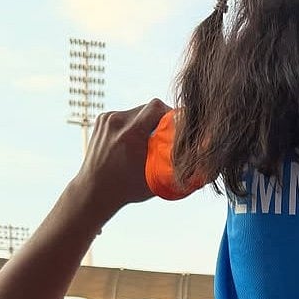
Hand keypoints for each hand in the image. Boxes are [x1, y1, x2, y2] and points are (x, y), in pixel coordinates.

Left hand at [73, 99, 171, 213]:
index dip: (171, 113)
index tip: (177, 126)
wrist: (93, 191)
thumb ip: (179, 165)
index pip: (157, 106)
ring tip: (147, 140)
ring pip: (138, 110)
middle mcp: (117, 122)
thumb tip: (206, 162)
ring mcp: (107, 119)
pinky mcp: (102, 119)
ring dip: (147, 121)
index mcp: (130, 134)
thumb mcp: (157, 179)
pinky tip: (133, 141)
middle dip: (160, 119)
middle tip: (165, 136)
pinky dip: (134, 124)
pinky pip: (126, 114)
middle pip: (149, 107)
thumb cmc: (128, 189)